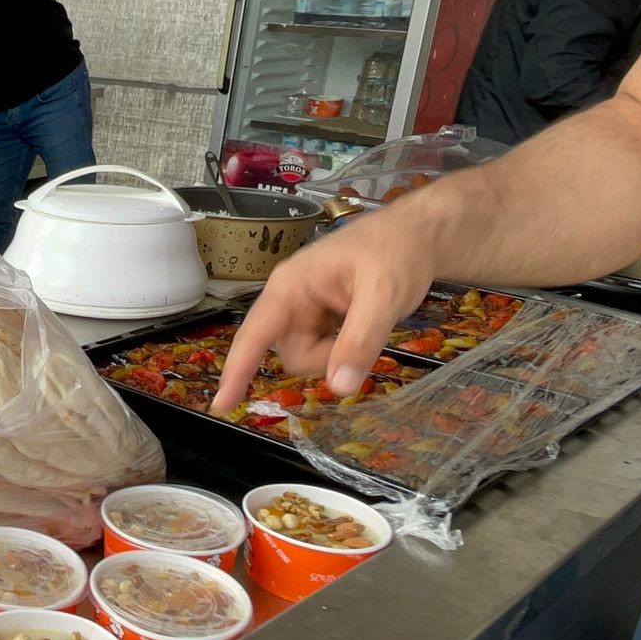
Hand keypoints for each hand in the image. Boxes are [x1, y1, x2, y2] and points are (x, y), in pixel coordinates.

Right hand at [211, 211, 437, 412]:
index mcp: (290, 285)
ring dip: (336, 354)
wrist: (419, 234)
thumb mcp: (383, 295)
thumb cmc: (396, 251)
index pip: (254, 334)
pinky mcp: (320, 317)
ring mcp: (305, 309)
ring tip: (368, 324)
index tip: (221, 405)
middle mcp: (290, 298)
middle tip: (365, 336)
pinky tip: (362, 326)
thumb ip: (360, 342)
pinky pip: (321, 349)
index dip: (237, 370)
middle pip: (289, 353)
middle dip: (324, 358)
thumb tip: (338, 387)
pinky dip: (342, 350)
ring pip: (306, 355)